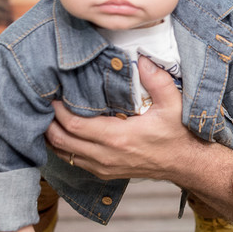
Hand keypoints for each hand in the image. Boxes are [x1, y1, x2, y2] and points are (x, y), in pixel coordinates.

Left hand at [45, 55, 197, 180]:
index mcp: (118, 137)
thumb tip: (141, 58)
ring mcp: (104, 167)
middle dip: (48, 121)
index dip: (58, 110)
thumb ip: (157, 80)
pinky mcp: (105, 173)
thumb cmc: (179, 134)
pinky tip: (63, 132)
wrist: (186, 164)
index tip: (53, 94)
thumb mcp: (174, 104)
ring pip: (64, 154)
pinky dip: (63, 148)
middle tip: (45, 102)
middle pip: (61, 140)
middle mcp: (106, 156)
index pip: (74, 125)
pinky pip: (74, 162)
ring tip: (49, 116)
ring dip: (53, 136)